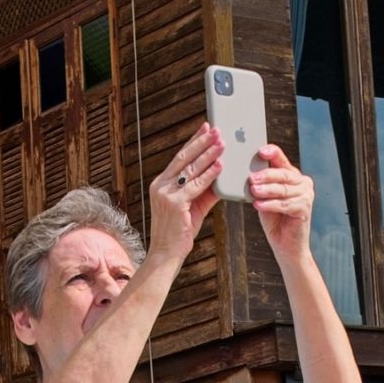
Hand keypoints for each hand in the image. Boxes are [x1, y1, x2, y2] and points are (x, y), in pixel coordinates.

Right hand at [145, 125, 223, 267]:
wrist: (166, 255)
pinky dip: (209, 174)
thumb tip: (221, 173)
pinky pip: (196, 185)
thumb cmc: (179, 233)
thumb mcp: (194, 207)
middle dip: (202, 142)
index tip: (206, 127)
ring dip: (208, 154)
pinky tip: (220, 166)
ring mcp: (166, 194)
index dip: (194, 141)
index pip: (180, 157)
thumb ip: (205, 190)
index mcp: (161, 183)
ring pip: (191, 169)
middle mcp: (160, 185)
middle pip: (184, 157)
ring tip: (222, 143)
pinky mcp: (174, 204)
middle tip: (217, 130)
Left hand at [246, 144, 314, 257]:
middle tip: (251, 177)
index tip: (261, 150)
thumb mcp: (266, 198)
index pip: (282, 161)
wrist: (286, 245)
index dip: (273, 153)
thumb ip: (261, 185)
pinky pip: (285, 205)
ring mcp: (306, 196)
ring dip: (267, 190)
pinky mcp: (304, 209)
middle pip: (283, 175)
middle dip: (266, 175)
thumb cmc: (275, 220)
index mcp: (293, 176)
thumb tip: (247, 174)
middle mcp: (303, 183)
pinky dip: (270, 205)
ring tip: (253, 190)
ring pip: (283, 189)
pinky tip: (258, 205)